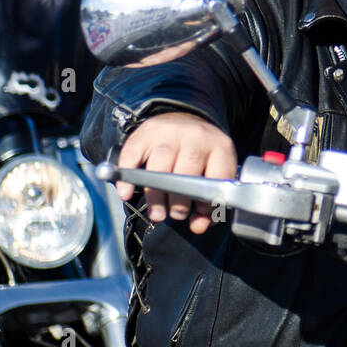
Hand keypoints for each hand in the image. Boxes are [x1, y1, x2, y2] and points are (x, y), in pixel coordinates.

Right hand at [114, 112, 237, 233]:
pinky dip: (127, 179)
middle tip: (175, 215)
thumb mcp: (212, 173)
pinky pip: (132, 157)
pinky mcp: (145, 133)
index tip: (198, 214)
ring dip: (156, 198)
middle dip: (180, 203)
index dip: (208, 202)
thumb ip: (209, 205)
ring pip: (159, 169)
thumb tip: (198, 227)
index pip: (218, 177)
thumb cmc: (199, 156)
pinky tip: (127, 195)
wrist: (182, 119)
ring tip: (157, 213)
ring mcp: (169, 133)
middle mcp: (196, 136)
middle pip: (186, 175)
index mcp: (220, 147)